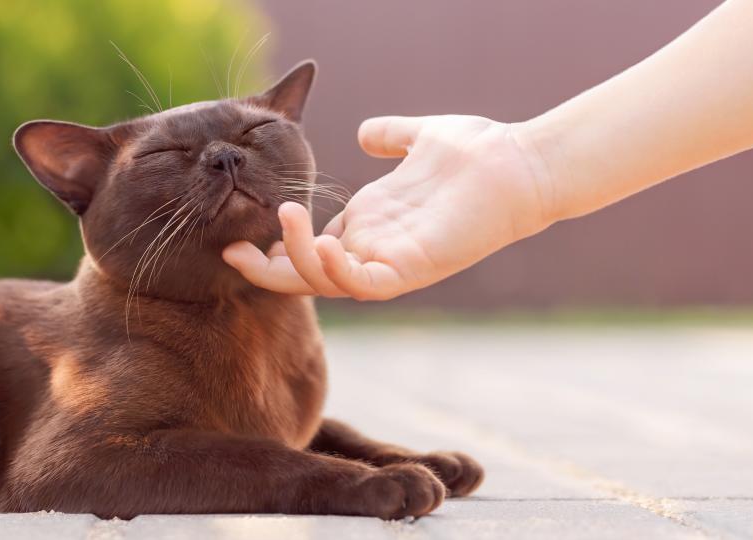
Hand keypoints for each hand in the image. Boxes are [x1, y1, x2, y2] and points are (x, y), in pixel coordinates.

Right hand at [223, 115, 556, 299]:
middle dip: (266, 270)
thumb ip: (390, 136)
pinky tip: (326, 243)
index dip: (275, 247)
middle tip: (232, 251)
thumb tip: (367, 133)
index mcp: (369, 225)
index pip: (310, 248)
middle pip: (307, 275)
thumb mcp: (418, 139)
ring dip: (297, 260)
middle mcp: (374, 249)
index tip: (240, 235)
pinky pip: (364, 286)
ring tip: (282, 219)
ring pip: (328, 283)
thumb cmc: (476, 152)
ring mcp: (392, 263)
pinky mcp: (414, 270)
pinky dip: (338, 273)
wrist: (520, 162)